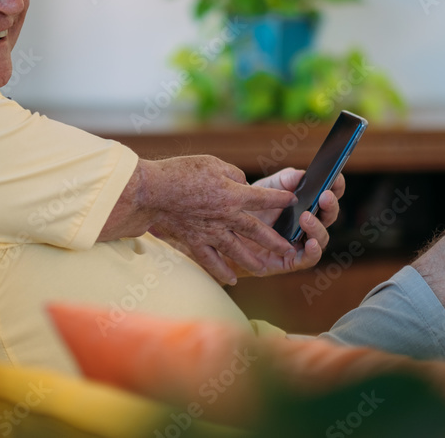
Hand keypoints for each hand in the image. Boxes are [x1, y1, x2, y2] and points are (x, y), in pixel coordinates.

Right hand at [136, 156, 297, 285]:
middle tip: (289, 248)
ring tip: (265, 269)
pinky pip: (211, 260)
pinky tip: (231, 280)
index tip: (291, 201)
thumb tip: (242, 184)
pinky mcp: (195, 240)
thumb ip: (233, 175)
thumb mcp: (213, 163)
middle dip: (275, 240)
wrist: (153, 191)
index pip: (264, 198)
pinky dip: (221, 271)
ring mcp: (211, 231)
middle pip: (256, 230)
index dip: (280, 199)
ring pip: (237, 249)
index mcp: (234, 194)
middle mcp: (227, 216)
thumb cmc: (181, 172)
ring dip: (252, 260)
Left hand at [223, 167, 344, 277]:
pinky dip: (313, 251)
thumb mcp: (263, 190)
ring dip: (318, 227)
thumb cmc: (247, 210)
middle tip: (324, 196)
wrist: (225, 234)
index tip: (336, 177)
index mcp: (305, 205)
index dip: (336, 187)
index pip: (327, 195)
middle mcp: (307, 225)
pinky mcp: (290, 261)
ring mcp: (300, 243)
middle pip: (329, 216)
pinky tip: (309, 242)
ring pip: (321, 238)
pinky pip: (308, 259)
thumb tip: (301, 174)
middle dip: (330, 205)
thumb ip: (282, 181)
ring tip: (306, 217)